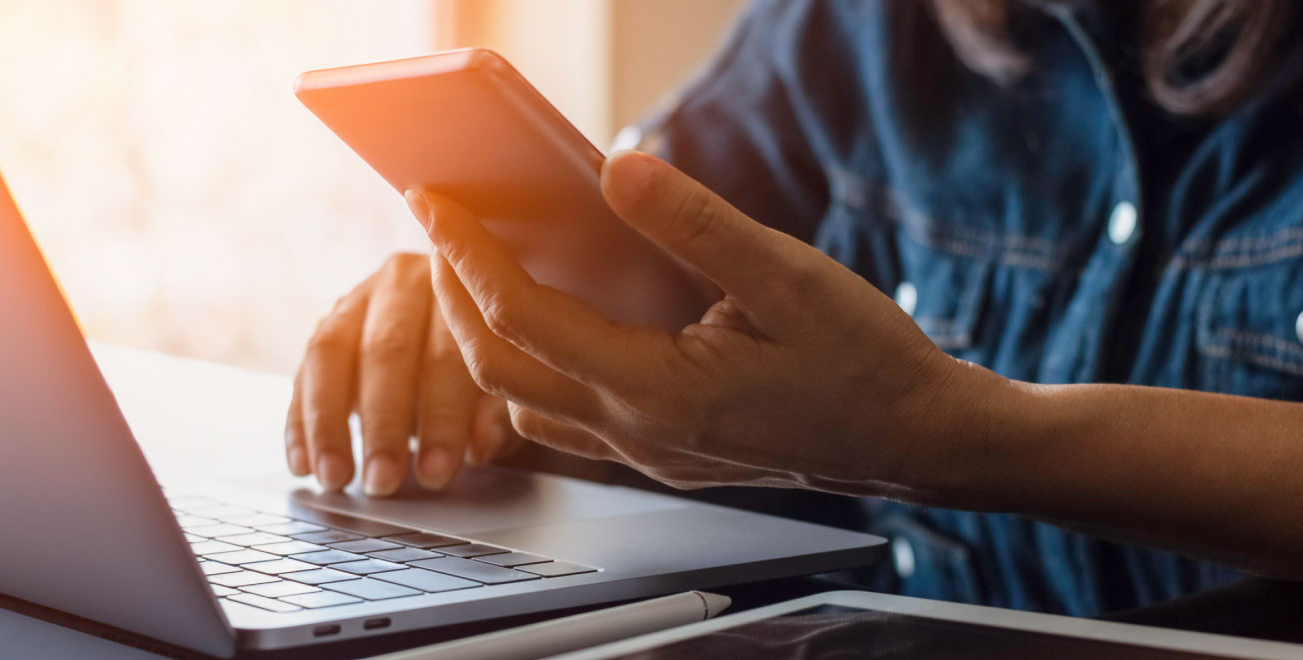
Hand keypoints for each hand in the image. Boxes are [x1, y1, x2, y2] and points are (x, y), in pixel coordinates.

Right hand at [284, 254, 522, 495]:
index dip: (440, 419)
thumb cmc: (483, 361)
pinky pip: (301, 374)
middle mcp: (400, 283)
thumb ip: (496, 414)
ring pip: (329, 357)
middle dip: (382, 425)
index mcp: (458, 290)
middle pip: (385, 352)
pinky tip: (302, 465)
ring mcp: (353, 302)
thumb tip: (481, 447)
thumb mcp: (501, 384)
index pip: (446, 354)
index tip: (435, 474)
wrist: (448, 321)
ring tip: (335, 479)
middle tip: (382, 482)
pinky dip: (299, 423)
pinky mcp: (321, 330)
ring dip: (328, 425)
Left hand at [409, 151, 1001, 494]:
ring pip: (521, 404)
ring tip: (473, 270)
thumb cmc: (864, 360)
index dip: (468, 257)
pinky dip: (525, 370)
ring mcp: (643, 452)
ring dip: (481, 339)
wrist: (915, 437)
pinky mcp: (658, 452)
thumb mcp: (789, 277)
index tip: (432, 204)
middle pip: (496, 370)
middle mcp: (635, 432)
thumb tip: (619, 169)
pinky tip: (543, 325)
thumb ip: (698, 225)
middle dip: (451, 296)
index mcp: (656, 390)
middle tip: (434, 226)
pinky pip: (561, 418)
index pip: (523, 320)